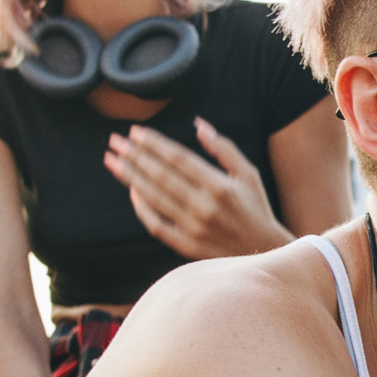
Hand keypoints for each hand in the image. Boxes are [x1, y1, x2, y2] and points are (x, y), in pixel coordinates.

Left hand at [104, 117, 290, 258]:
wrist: (263, 252)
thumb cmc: (256, 208)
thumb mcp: (248, 174)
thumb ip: (223, 148)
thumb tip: (198, 124)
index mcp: (220, 186)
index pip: (178, 158)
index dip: (154, 143)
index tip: (135, 131)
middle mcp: (204, 206)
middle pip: (161, 175)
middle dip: (135, 156)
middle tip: (115, 141)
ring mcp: (193, 228)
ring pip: (153, 197)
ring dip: (130, 177)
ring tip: (112, 161)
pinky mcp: (186, 245)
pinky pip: (156, 225)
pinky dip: (142, 208)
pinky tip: (132, 191)